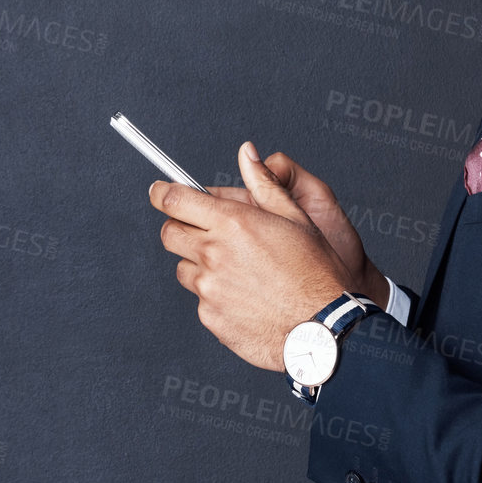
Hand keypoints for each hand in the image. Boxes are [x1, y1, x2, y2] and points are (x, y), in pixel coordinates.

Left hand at [150, 141, 358, 370]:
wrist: (323, 328)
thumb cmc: (315, 273)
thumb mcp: (296, 218)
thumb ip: (264, 183)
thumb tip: (247, 154)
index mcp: (234, 223)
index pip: (175, 200)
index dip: (161, 193)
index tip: (159, 191)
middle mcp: (215, 254)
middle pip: (170, 233)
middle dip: (180, 227)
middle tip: (201, 231)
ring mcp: (209, 288)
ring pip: (184, 268)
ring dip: (200, 264)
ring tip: (236, 270)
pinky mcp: (210, 317)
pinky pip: (200, 300)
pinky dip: (215, 295)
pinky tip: (244, 296)